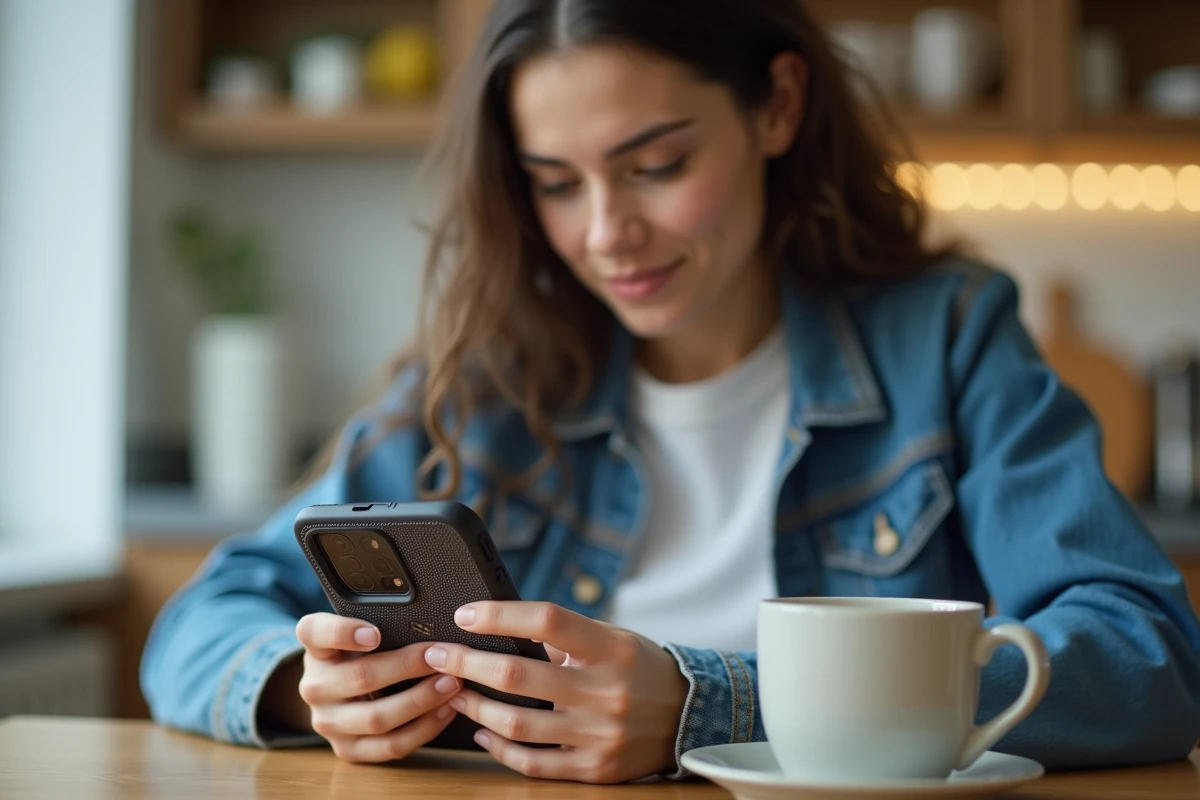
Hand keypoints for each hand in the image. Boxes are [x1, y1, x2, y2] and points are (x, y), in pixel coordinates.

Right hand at [292, 612, 461, 761]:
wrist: (339, 698)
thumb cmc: (359, 657)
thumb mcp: (358, 635)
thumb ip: (381, 623)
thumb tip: (429, 621)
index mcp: (316, 649)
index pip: (314, 632)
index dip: (343, 632)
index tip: (375, 634)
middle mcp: (314, 687)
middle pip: (361, 677)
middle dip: (408, 667)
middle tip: (441, 658)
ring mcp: (328, 723)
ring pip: (377, 718)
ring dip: (421, 701)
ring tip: (450, 684)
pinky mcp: (348, 749)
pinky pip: (389, 746)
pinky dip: (424, 729)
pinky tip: (445, 711)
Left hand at [423, 601, 689, 783]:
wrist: (688, 716)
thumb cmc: (639, 668)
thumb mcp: (613, 639)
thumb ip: (565, 637)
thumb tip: (501, 627)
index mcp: (611, 648)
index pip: (547, 621)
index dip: (500, 615)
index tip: (466, 614)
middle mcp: (605, 691)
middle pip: (519, 676)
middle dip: (467, 663)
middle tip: (437, 655)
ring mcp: (599, 734)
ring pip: (518, 723)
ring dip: (474, 706)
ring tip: (451, 692)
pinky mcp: (593, 768)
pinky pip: (533, 762)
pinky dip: (500, 747)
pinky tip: (482, 732)